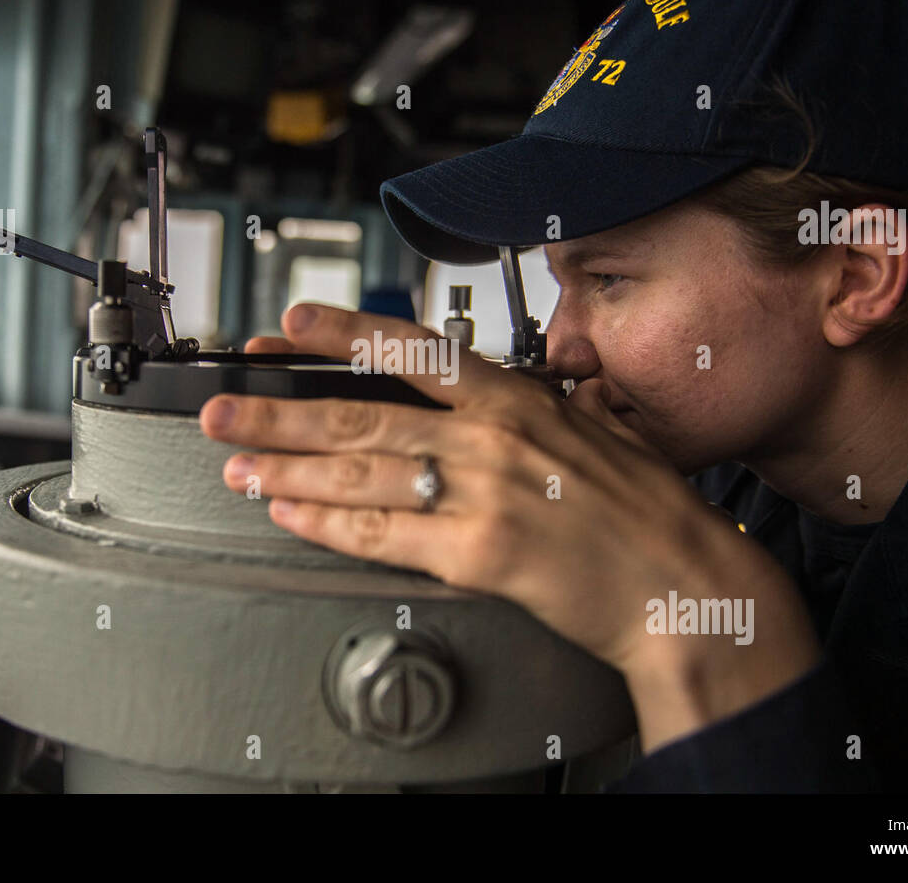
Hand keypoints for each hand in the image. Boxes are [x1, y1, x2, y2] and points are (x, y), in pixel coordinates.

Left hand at [201, 303, 820, 750]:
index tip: (290, 326)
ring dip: (287, 470)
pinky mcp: (478, 554)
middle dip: (280, 413)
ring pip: (360, 474)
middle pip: (363, 416)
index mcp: (517, 398)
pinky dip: (327, 524)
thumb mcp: (586, 427)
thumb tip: (465, 394)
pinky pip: (382, 535)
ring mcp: (484, 495)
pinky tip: (292, 515)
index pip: (413, 351)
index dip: (343, 335)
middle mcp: (493, 438)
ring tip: (240, 467)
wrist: (681, 581)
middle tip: (226, 411)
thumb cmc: (640, 507)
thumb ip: (521, 407)